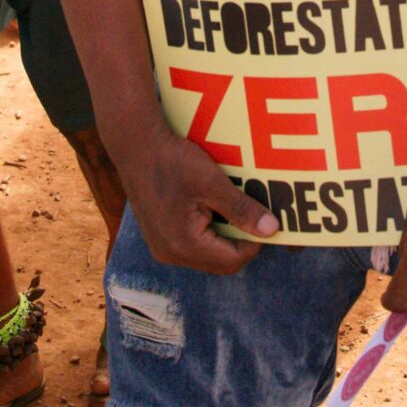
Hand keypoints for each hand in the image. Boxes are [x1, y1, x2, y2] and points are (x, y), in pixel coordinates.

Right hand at [121, 129, 275, 274]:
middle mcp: (171, 254)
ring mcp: (162, 247)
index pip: (233, 260)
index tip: (267, 220)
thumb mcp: (211, 182)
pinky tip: (214, 207)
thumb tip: (271, 229)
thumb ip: (241, 209)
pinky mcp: (159, 236)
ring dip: (225, 236)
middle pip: (220, 262)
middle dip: (241, 241)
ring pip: (207, 254)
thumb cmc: (171, 160)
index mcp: (184, 245)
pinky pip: (193, 244)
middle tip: (254, 215)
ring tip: (235, 209)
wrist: (134, 144)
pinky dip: (209, 231)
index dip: (255, 242)